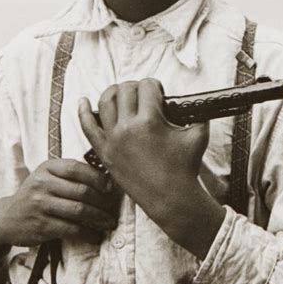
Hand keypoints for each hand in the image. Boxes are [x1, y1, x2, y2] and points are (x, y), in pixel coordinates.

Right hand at [0, 159, 121, 264]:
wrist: (7, 217)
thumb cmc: (36, 194)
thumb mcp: (47, 176)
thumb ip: (70, 174)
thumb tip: (106, 178)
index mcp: (47, 167)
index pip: (77, 168)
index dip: (97, 177)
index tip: (110, 187)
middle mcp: (42, 184)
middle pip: (81, 191)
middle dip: (102, 201)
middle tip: (112, 209)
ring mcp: (40, 205)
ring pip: (79, 211)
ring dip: (99, 218)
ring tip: (109, 222)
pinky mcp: (41, 225)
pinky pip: (71, 229)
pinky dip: (87, 233)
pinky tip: (95, 236)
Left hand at [78, 79, 224, 258]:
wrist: (170, 197)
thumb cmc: (185, 167)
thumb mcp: (199, 135)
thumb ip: (198, 113)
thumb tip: (193, 100)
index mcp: (150, 120)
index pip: (147, 86)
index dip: (155, 86)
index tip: (158, 93)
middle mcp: (128, 127)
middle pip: (125, 90)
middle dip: (136, 87)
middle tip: (143, 96)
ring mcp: (113, 139)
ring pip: (106, 102)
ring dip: (114, 92)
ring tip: (122, 94)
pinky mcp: (104, 152)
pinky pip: (87, 127)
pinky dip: (83, 111)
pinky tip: (83, 102)